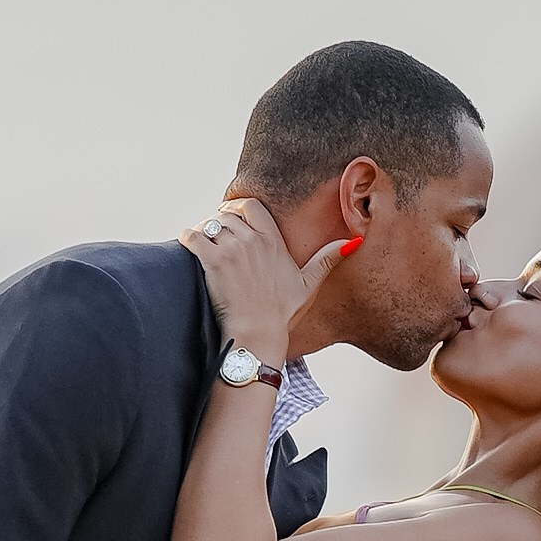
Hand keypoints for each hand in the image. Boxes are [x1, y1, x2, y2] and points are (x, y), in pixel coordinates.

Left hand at [179, 200, 349, 366]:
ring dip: (203, 231)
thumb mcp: (309, 284)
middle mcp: (253, 240)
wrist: (258, 334)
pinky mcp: (212, 262)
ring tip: (202, 245)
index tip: (231, 219)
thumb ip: (327, 259)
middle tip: (213, 236)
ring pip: (209, 224)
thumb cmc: (281, 314)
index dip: (236, 208)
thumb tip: (353, 241)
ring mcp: (232, 250)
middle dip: (217, 221)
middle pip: (226, 215)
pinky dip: (187, 238)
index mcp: (273, 241)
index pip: (250, 206)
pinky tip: (189, 247)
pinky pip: (192, 236)